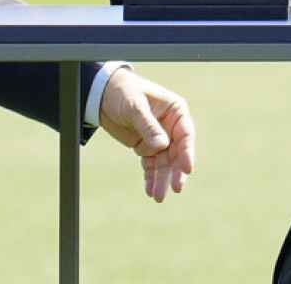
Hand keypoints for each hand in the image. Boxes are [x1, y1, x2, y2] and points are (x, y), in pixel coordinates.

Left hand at [99, 68, 195, 202]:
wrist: (103, 95)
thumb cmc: (123, 92)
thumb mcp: (135, 106)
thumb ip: (148, 126)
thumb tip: (162, 145)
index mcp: (175, 111)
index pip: (185, 134)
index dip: (187, 152)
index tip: (187, 169)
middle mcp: (170, 126)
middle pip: (177, 153)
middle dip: (175, 171)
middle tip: (176, 188)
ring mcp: (159, 138)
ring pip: (164, 163)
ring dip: (162, 179)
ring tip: (158, 197)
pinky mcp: (146, 147)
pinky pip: (151, 165)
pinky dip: (150, 178)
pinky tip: (150, 191)